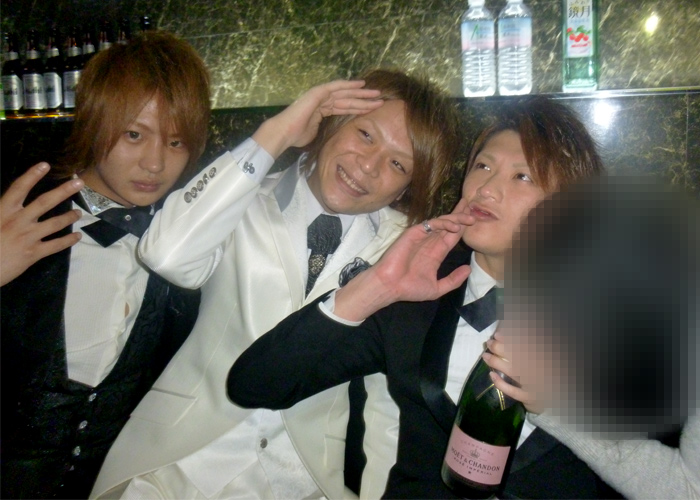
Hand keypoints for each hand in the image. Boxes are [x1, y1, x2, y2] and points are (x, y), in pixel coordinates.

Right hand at [1, 163, 83, 285]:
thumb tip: (9, 201)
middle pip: (45, 202)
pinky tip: (77, 236)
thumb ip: (2, 209)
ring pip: (55, 223)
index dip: (32, 175)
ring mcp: (28, 237)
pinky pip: (56, 245)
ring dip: (70, 216)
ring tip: (79, 212)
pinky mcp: (34, 253)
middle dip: (64, 191)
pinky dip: (69, 240)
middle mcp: (19, 220)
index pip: (19, 188)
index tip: (45, 165)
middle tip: (79, 183)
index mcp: (4, 210)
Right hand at [252, 79, 382, 157]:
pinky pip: (336, 87)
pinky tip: (361, 84)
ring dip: (361, 93)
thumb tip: (333, 137)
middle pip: (348, 99)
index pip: (345, 107)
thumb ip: (325, 130)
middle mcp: (323, 100)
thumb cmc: (297, 136)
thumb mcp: (316, 133)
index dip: (359, 107)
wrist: (285, 133)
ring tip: (376, 93)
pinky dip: (349, 85)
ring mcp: (320, 95)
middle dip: (365, 99)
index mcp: (322, 109)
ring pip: (345, 93)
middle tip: (380, 99)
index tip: (372, 109)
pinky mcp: (318, 93)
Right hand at [334, 198, 475, 320]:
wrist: (390, 287)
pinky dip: (444, 223)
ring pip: (442, 222)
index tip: (475, 219)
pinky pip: (431, 224)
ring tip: (470, 218)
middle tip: (474, 208)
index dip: (463, 227)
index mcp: (436, 253)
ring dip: (457, 218)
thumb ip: (453, 280)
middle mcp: (430, 242)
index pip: (452, 237)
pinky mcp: (414, 233)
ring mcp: (422, 236)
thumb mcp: (437, 288)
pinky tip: (455, 226)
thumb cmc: (409, 289)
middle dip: (462, 215)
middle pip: (449, 225)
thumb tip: (468, 269)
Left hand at [482, 332, 543, 413]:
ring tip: (485, 356)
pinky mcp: (530, 398)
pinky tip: (491, 374)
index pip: (525, 345)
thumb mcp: (539, 355)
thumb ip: (526, 345)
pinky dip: (501, 383)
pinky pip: (513, 392)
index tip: (497, 334)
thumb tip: (509, 332)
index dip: (509, 339)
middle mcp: (541, 369)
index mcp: (544, 357)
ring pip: (514, 371)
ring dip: (497, 362)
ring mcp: (536, 384)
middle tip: (489, 343)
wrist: (552, 395)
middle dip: (500, 348)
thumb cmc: (542, 370)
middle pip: (517, 356)